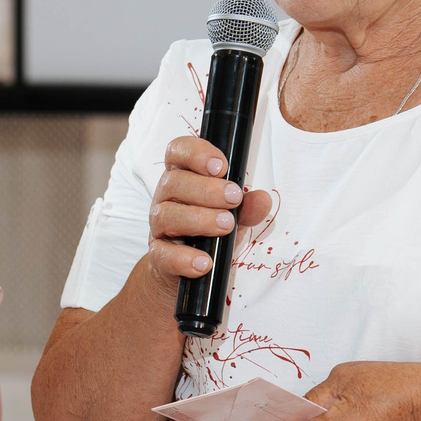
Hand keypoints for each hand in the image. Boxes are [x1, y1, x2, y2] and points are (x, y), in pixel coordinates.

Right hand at [144, 135, 275, 294]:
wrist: (189, 269)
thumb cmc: (210, 231)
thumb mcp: (234, 215)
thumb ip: (248, 207)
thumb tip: (262, 200)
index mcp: (183, 177)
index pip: (178, 152)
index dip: (196, 154)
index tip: (221, 166)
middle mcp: (166, 197)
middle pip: (174, 182)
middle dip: (206, 189)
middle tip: (234, 198)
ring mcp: (159, 227)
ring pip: (167, 216)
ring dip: (199, 219)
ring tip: (226, 225)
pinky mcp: (158, 255)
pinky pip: (164, 254)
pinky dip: (184, 258)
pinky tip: (204, 262)